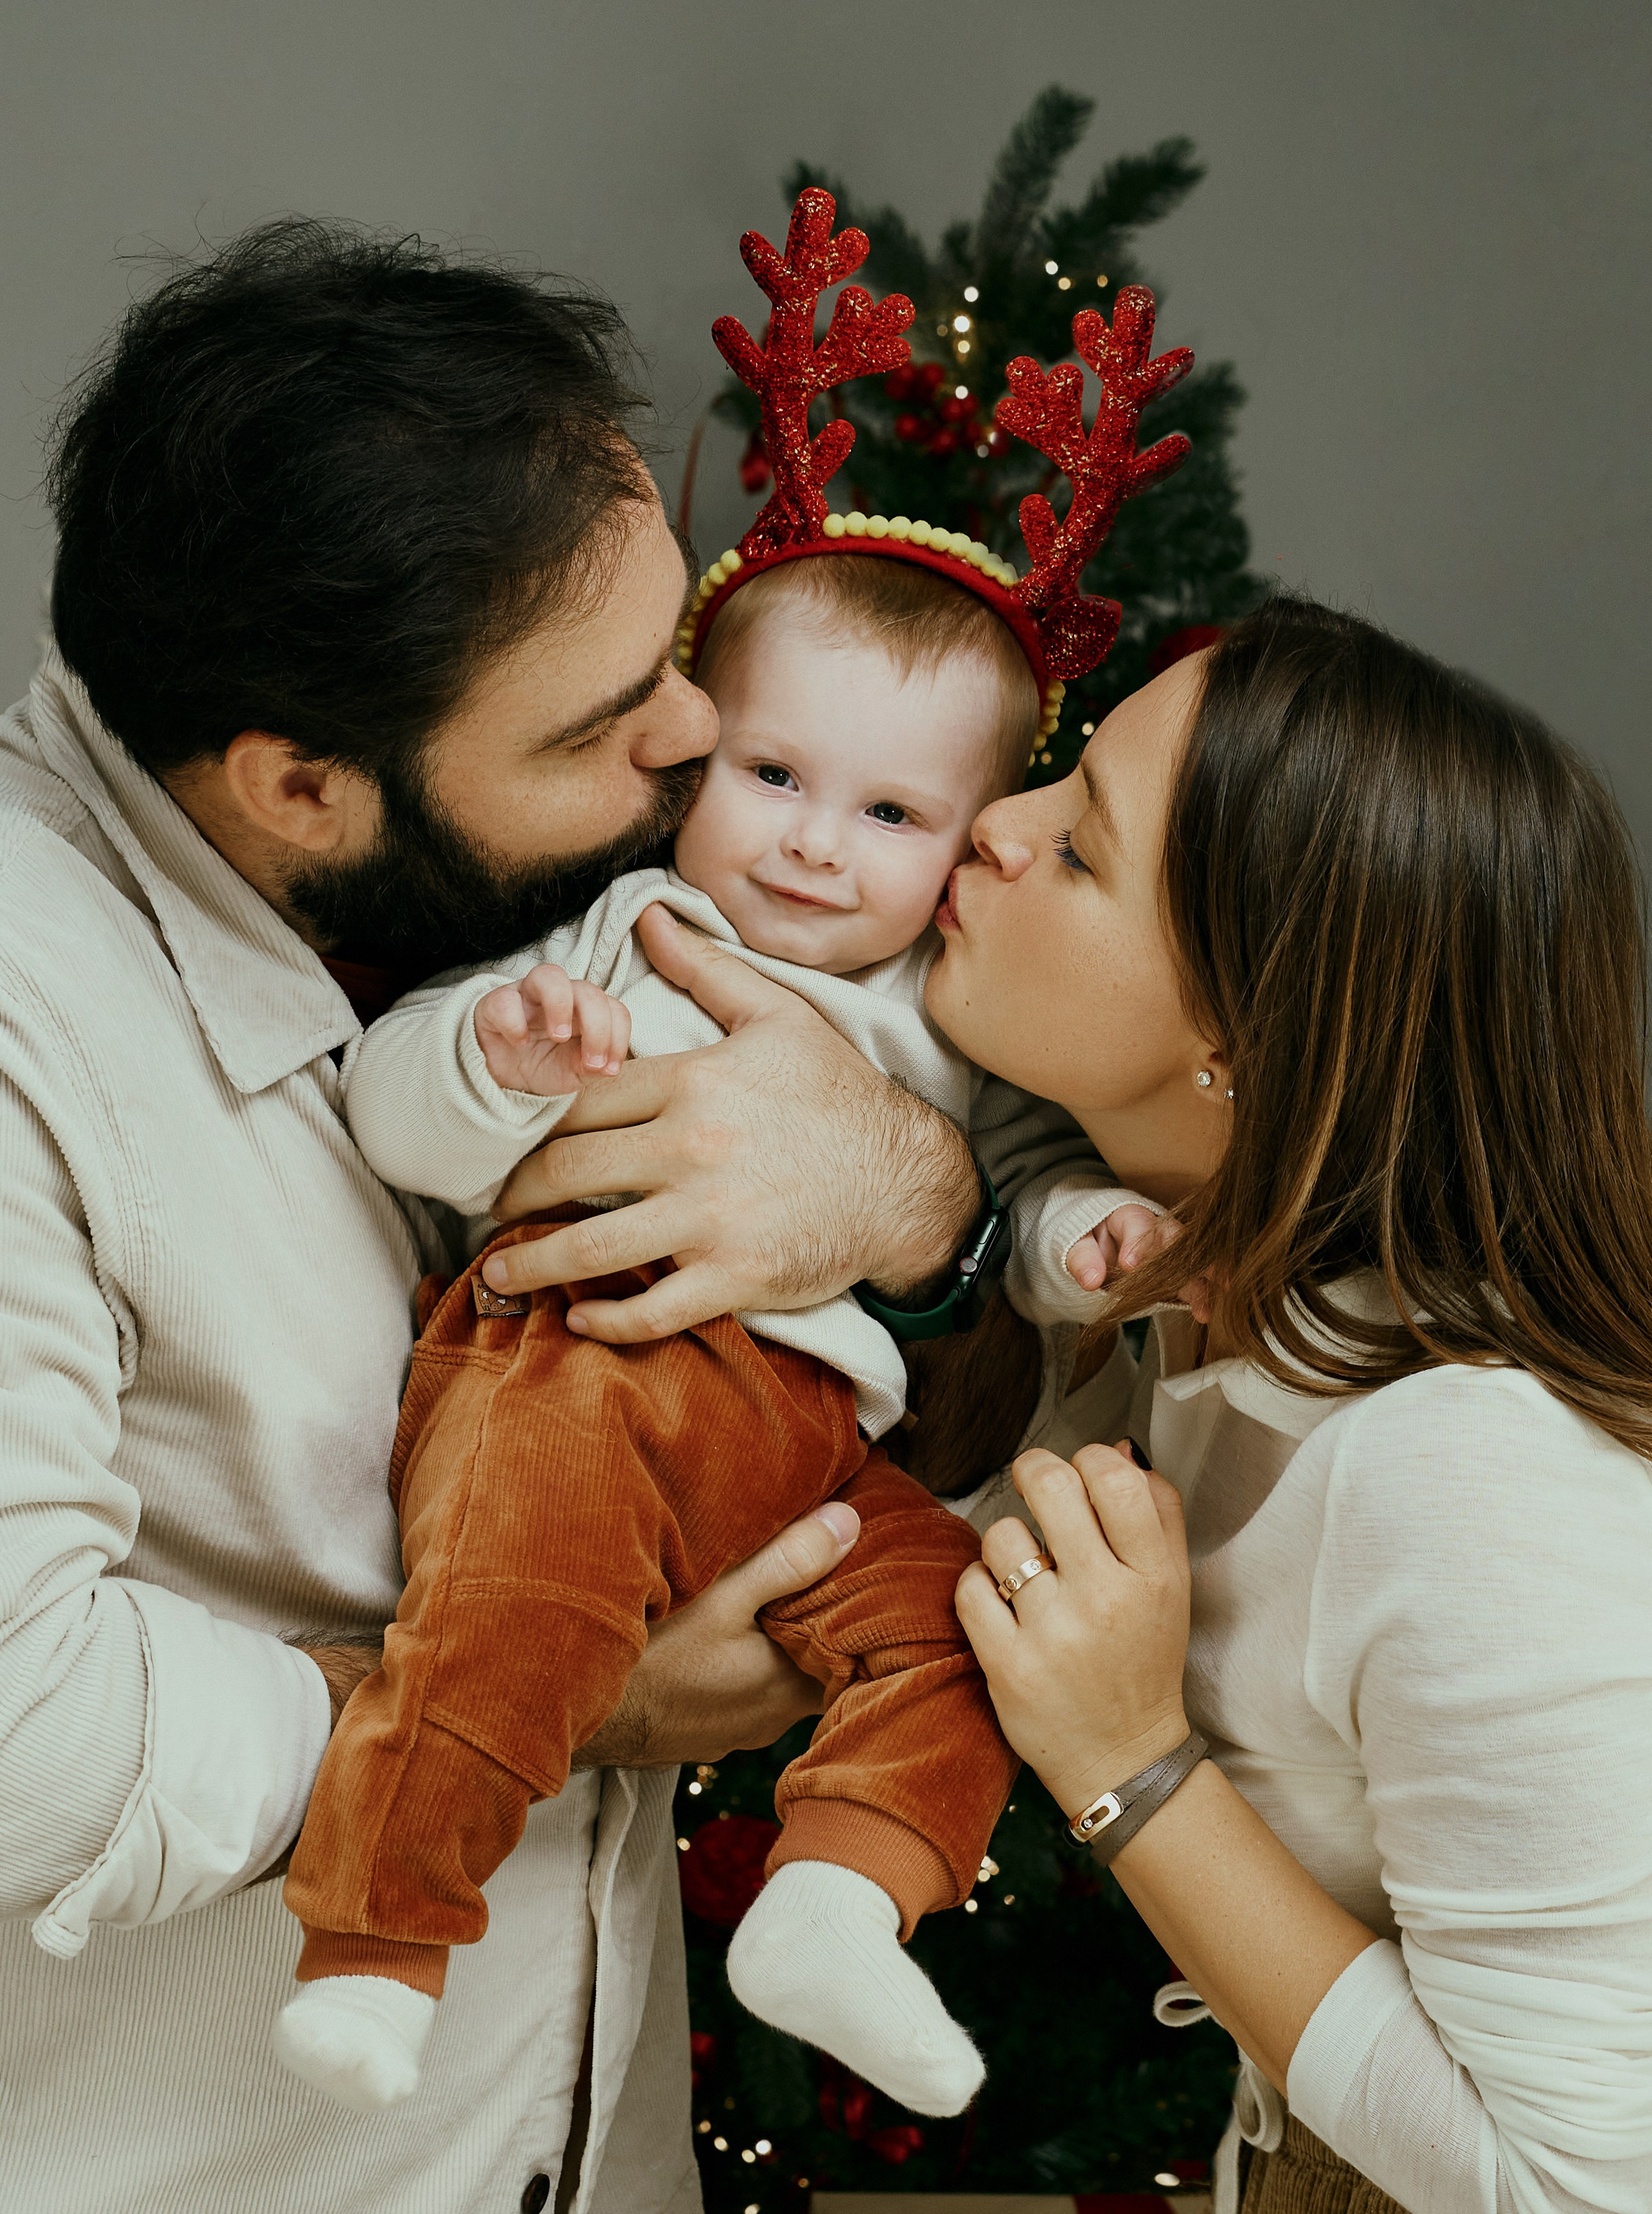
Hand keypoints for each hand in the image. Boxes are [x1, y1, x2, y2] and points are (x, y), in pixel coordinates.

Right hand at [474, 963, 630, 1095]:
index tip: (609, 1068)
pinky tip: (520, 1043)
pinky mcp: (495, 1003)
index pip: (614, 1009)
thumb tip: (607, 1067)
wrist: (502, 1077)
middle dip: (597, 1026)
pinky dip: (515, 1023)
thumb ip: (592, 1067)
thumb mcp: (573, 1072)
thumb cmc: (543, 1064)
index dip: (619, 1037)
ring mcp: (527, 995)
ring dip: (560, 1006)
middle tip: (590, 1060)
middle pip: (588, 990)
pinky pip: (505, 1000)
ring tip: (559, 1037)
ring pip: (548, 975)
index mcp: (585, 1010)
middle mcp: (560, 995)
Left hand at [485, 904, 978, 1341]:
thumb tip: (650, 916)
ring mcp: (710, 1217)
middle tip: (492, 1207)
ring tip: (500, 1272)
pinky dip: (605, 1322)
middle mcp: (691, 1148)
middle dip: (513, 1193)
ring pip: (591, 1248)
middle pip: (566, 1171)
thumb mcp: (778, 1015)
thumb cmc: (840, 1095)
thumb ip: (705, 968)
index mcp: (692, 1082)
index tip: (507, 1138)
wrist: (907, 1179)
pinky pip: (651, 1309)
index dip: (529, 1121)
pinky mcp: (735, 1276)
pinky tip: (578, 1319)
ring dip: (531, 1264)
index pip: (578, 1100)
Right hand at [572, 1503, 858, 1767]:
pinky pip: (738, 1696)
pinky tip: (720, 1641)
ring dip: (775, 1650)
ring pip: (774, 1684)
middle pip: (815, 1670)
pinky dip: (739, 1669)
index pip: (854, 1658)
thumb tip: (849, 1523)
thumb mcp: (725, 1596)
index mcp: (790, 1684)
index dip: (860, 1620)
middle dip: (817, 1630)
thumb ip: (789, 1560)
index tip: (864, 1584)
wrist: (578, 1709)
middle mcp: (770, 1718)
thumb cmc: (652, 1656)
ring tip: (769, 1604)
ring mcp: (733, 1731)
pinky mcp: (700, 1732)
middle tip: (819, 1583)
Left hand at [955, 1443, 1190, 1820]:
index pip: (1115, 1478)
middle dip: (1034, 1473)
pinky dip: (978, 1586)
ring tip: (1025, 1569)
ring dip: (1007, 1543)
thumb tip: (1121, 1449)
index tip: (1080, 1475)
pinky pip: (969, 1587)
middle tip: (1033, 1487)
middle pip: (1051, 1486)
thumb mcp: (1173, 1587)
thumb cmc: (1143, 1662)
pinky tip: (1001, 1602)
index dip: (1088, 1458)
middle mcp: (1107, 1600)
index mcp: (1155, 1576)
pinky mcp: (1008, 1666)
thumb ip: (1158, 1512)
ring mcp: (1054, 1634)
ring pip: (1003, 1535)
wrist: (1123, 1760)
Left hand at [1065, 1207, 1218, 1322]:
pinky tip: (1204, 1312)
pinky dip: (1197, 1298)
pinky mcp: (1174, 1276)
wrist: (1093, 1248)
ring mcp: (1169, 1255)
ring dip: (1199, 1286)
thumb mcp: (1075, 1243)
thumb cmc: (1086, 1239)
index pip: (1138, 1224)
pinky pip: (1189, 1284)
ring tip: (1204, 1309)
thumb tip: (1091, 1279)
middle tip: (1192, 1278)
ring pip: (1189, 1265)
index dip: (1136, 1243)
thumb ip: (1082, 1258)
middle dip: (1187, 1260)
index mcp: (1130, 1216)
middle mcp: (1157, 1232)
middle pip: (1177, 1240)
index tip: (1129, 1265)